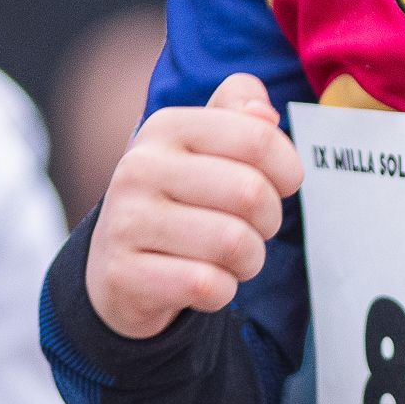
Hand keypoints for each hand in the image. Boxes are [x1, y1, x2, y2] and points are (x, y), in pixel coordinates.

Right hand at [84, 72, 303, 338]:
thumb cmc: (181, 198)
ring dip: (250, 260)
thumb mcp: (207, 148)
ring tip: (232, 257)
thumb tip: (265, 113)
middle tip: (253, 228)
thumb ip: (242, 117)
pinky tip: (207, 283)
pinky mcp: (122, 274)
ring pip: (234, 243)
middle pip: (251, 193)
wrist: (117, 265)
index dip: (287, 170)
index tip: (280, 186)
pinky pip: (208, 286)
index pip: (258, 138)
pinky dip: (223, 290)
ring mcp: (125, 222)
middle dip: (269, 221)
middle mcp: (139, 167)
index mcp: (166, 126)